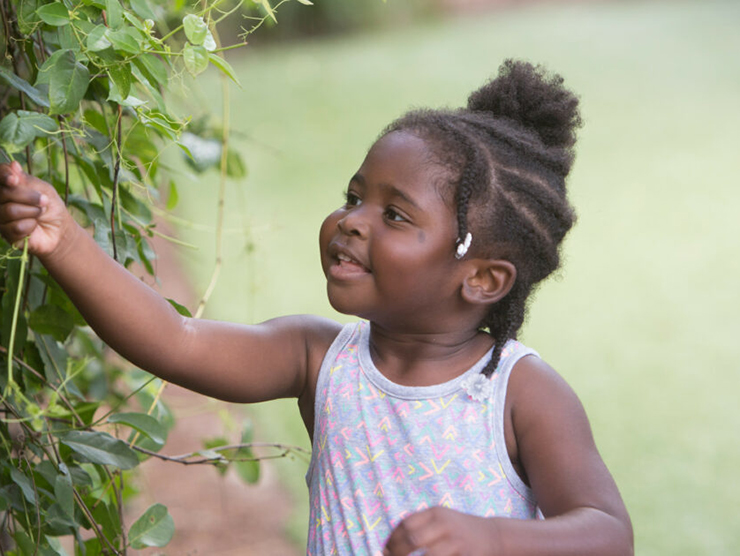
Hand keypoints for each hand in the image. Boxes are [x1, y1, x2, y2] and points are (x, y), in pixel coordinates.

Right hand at [0, 161, 71, 255]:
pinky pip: (16, 227)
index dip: (4, 175)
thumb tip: (13, 165)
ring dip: (33, 212)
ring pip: (10, 211)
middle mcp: (0, 200)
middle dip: (29, 197)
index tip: (14, 180)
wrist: (60, 229)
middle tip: (44, 201)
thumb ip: (26, 180)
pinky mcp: (6, 233)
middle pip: (4, 193)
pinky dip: (31, 225)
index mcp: (8, 185)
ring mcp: (1, 217)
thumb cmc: (51, 206)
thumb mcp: (43, 190)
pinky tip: (34, 226)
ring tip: (40, 213)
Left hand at [384, 507, 501, 555]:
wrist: (494, 535)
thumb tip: (390, 544)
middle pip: (414, 539)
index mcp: (436, 512)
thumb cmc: (459, 530)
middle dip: (398, 553)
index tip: (385, 550)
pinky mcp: (467, 555)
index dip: (392, 539)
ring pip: (428, 555)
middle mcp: (446, 524)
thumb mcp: (441, 519)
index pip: (407, 523)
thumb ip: (420, 526)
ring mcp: (457, 540)